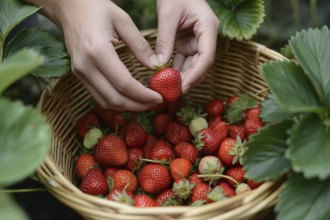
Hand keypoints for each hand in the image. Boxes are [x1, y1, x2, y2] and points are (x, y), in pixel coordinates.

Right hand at [38, 0, 162, 110]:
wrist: (69, 7)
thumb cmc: (96, 8)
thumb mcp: (123, 21)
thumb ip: (140, 46)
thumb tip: (156, 66)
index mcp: (97, 51)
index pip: (124, 84)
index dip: (143, 95)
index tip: (159, 97)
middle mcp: (85, 66)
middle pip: (114, 99)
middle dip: (138, 105)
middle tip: (156, 103)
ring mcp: (79, 73)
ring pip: (105, 102)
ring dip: (127, 107)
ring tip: (146, 103)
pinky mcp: (79, 75)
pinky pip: (98, 96)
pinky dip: (116, 102)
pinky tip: (130, 98)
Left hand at [155, 0, 219, 93]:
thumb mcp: (167, 15)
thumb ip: (165, 40)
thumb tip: (159, 66)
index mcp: (208, 27)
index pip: (207, 57)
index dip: (196, 75)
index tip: (183, 87)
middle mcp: (207, 36)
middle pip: (202, 64)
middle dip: (189, 79)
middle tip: (174, 93)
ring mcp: (199, 40)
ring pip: (193, 64)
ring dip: (182, 76)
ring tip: (168, 89)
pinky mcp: (189, 42)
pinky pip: (185, 59)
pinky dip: (176, 69)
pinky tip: (166, 78)